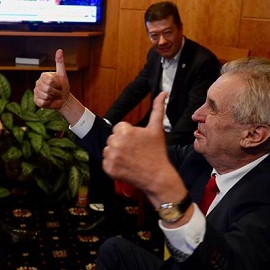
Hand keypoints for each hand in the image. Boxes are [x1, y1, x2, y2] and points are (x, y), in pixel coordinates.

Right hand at [33, 50, 84, 124]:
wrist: (63, 99)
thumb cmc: (64, 87)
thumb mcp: (63, 74)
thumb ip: (60, 63)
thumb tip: (59, 50)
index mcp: (43, 76)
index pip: (49, 81)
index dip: (57, 85)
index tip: (59, 85)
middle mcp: (38, 82)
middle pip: (47, 89)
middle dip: (56, 92)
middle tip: (58, 92)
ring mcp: (36, 91)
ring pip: (45, 96)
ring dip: (53, 97)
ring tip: (54, 96)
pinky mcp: (36, 100)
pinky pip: (42, 102)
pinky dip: (49, 103)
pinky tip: (50, 101)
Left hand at [102, 92, 185, 206]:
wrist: (157, 176)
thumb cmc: (157, 152)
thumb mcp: (156, 129)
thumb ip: (157, 109)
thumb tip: (163, 92)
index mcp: (125, 130)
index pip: (119, 128)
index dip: (129, 135)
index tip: (137, 143)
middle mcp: (116, 142)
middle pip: (112, 139)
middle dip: (121, 144)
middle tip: (135, 152)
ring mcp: (111, 156)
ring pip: (108, 150)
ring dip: (116, 154)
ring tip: (130, 159)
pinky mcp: (108, 168)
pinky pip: (105, 163)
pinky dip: (113, 165)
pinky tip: (125, 166)